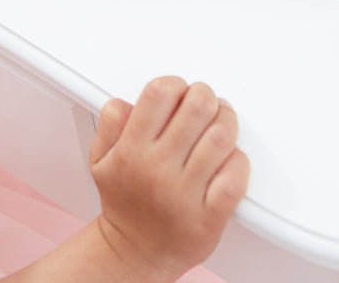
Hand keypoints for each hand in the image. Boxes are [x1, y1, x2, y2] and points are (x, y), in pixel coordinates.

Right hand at [89, 77, 249, 280]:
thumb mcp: (100, 159)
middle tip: (205, 103)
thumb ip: (110, 123)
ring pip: (221, 136)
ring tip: (220, 124)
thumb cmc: (125, 205)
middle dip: (205, 96)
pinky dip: (238, 160)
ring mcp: (185, 194)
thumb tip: (125, 102)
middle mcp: (158, 169)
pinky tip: (229, 158)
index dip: (175, 84)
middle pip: (198, 107)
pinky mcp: (209, 217)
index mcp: (131, 150)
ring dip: (226, 121)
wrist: (135, 254)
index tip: (179, 92)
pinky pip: (235, 176)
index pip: (160, 93)